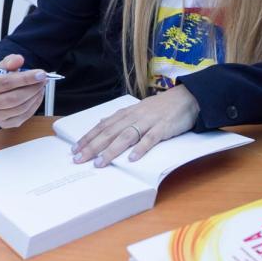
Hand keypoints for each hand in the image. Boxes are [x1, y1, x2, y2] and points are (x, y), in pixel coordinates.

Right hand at [0, 54, 50, 128]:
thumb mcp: (1, 67)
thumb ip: (10, 61)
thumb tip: (19, 60)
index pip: (5, 83)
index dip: (25, 78)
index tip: (41, 73)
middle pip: (14, 98)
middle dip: (33, 88)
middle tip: (43, 79)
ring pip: (21, 108)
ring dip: (35, 96)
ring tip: (41, 86)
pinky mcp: (5, 124)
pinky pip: (24, 115)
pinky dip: (35, 105)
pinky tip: (37, 95)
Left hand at [71, 86, 200, 167]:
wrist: (186, 98)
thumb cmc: (161, 107)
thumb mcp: (138, 110)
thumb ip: (121, 118)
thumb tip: (102, 124)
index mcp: (126, 113)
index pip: (103, 126)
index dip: (88, 137)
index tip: (75, 149)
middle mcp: (134, 117)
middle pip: (110, 132)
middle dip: (93, 146)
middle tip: (79, 159)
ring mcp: (148, 122)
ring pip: (126, 136)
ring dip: (111, 150)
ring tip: (100, 162)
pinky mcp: (162, 128)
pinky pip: (150, 139)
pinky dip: (141, 148)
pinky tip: (133, 158)